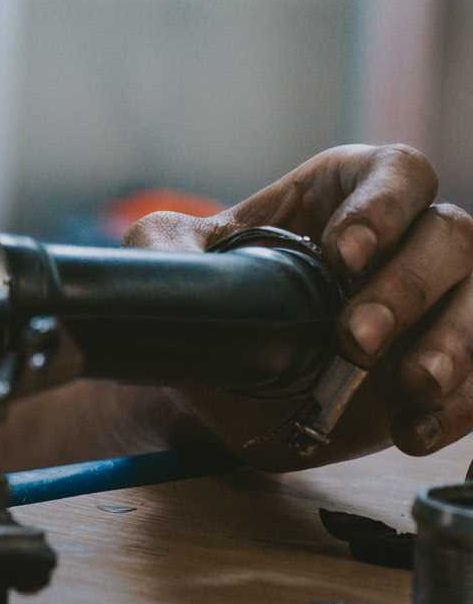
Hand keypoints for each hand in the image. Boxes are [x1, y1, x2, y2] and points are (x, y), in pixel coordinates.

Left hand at [124, 143, 471, 470]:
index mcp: (351, 193)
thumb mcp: (177, 263)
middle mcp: (413, 239)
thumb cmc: (219, 303)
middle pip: (451, 236)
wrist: (227, 389)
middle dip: (408, 288)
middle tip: (354, 341)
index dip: (382, 206)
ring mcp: (446, 303)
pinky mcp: (458, 367)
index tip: (341, 256)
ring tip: (409, 387)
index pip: (397, 171)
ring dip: (455, 346)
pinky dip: (461, 408)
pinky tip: (415, 432)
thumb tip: (161, 258)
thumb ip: (166, 248)